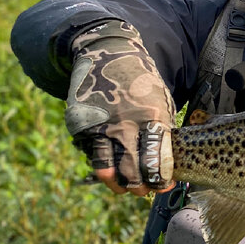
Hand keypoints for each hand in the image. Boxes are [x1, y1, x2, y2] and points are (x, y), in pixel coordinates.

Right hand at [65, 20, 175, 195]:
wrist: (108, 53)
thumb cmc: (140, 82)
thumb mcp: (160, 101)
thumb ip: (161, 132)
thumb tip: (163, 166)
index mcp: (152, 119)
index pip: (156, 163)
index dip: (160, 180)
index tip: (162, 184)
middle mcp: (125, 126)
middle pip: (133, 173)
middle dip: (140, 188)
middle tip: (143, 190)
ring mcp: (101, 127)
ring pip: (108, 173)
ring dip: (117, 185)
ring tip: (123, 187)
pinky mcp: (81, 127)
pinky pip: (91, 156)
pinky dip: (100, 164)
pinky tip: (108, 162)